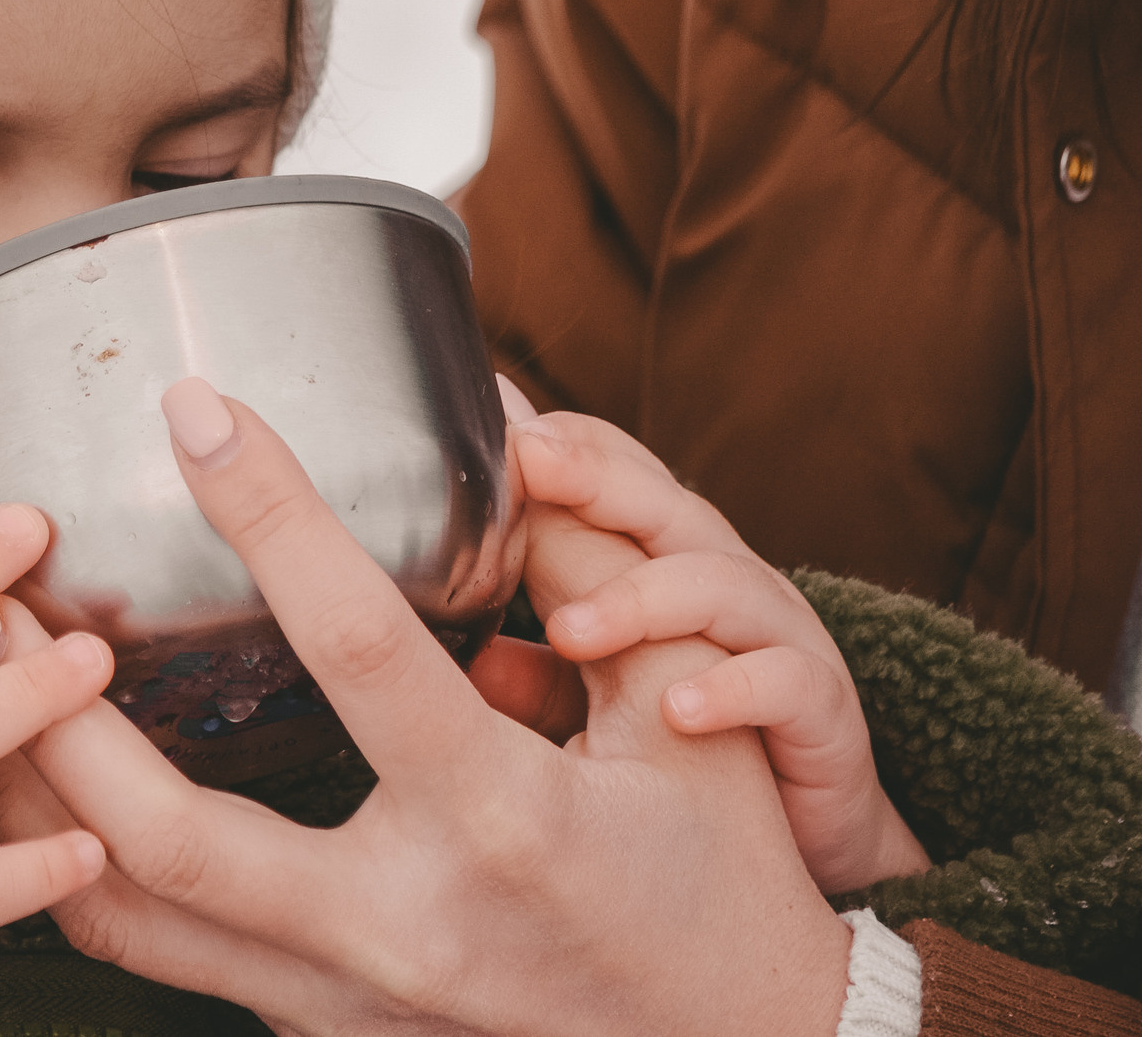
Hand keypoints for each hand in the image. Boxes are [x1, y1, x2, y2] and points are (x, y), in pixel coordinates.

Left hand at [0, 380, 851, 1036]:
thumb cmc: (722, 882)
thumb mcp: (694, 723)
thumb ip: (602, 577)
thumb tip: (504, 444)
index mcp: (503, 824)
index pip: (360, 651)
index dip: (275, 517)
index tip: (198, 408)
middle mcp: (400, 929)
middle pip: (166, 835)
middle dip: (52, 713)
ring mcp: (340, 1001)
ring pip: (122, 916)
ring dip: (20, 796)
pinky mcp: (311, 1026)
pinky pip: (151, 951)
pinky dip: (65, 864)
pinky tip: (17, 776)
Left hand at [512, 408, 931, 892]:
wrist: (815, 838)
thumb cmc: (695, 748)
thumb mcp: (603, 702)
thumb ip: (535, 672)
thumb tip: (448, 659)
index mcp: (663, 561)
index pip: (616, 470)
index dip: (559, 444)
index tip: (491, 432)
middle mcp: (723, 579)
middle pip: (662, 503)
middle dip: (594, 475)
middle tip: (529, 463)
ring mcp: (778, 635)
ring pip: (720, 582)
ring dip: (640, 601)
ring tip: (570, 633)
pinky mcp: (822, 708)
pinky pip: (787, 682)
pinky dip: (733, 690)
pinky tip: (677, 711)